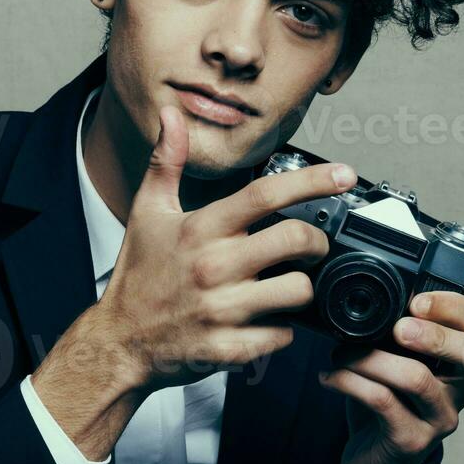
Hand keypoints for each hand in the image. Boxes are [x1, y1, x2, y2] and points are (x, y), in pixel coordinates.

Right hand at [32, 104, 356, 456]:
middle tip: (311, 246)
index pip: (265, 195)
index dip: (312, 182)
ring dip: (301, 289)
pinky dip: (281, 329)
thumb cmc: (138, 276)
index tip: (344, 175)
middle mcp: (214, 267)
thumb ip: (165, 161)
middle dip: (316, 242)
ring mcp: (222, 309)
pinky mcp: (229, 348)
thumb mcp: (147, 213)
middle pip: (295, 241)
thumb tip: (171, 115)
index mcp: (200, 229)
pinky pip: (282, 336)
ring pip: (298, 291)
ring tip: (283, 286)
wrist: (120, 341)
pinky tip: (264, 322)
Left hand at [318, 291, 463, 463]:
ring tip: (340, 354)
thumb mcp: (391, 362)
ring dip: (371, 358)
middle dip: (437, 335)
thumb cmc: (383, 406)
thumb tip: (364, 295)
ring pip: (417, 377)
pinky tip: (328, 377)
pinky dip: (349, 381)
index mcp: (459, 364)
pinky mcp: (411, 440)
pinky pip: (383, 401)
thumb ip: (391, 333)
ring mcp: (439, 419)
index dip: (457, 308)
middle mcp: (459, 392)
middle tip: (396, 328)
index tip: (414, 301)